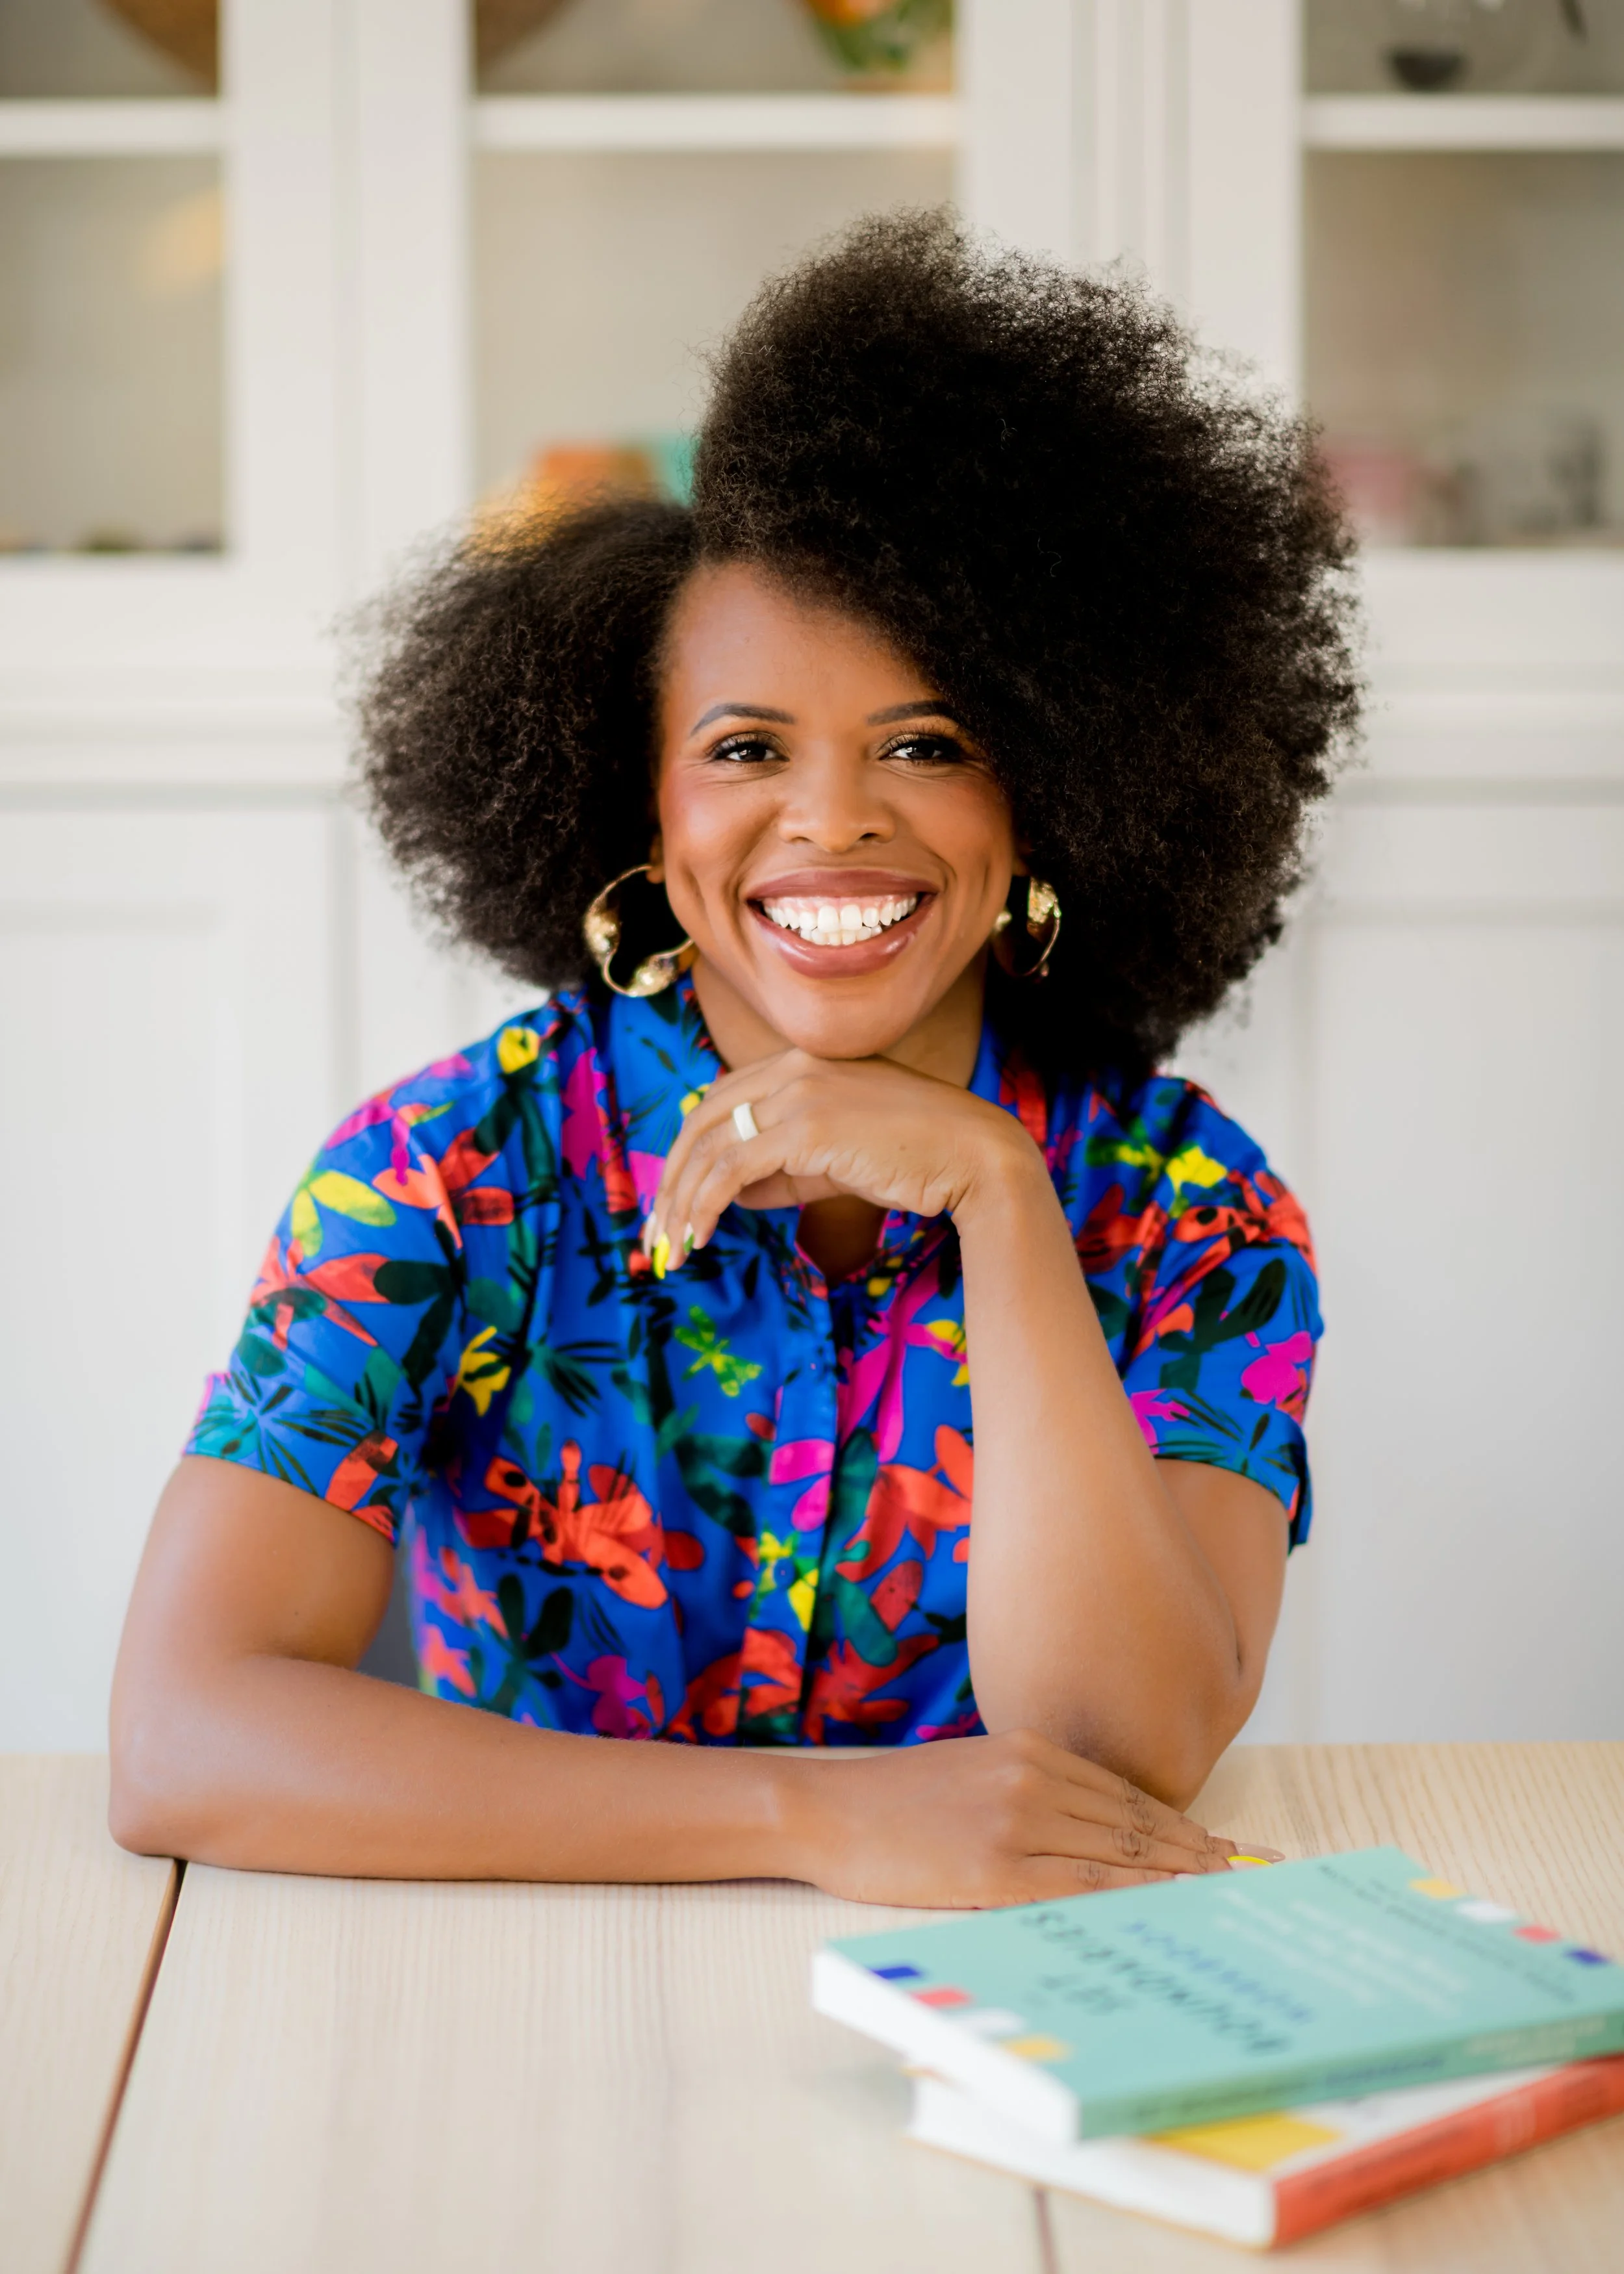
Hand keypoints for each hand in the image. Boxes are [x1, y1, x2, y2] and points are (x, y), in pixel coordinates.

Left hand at [644, 1050, 1034, 1270]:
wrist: (972, 1156)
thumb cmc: (912, 1157)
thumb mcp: (833, 1159)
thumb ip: (781, 1169)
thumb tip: (730, 1195)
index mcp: (799, 1062)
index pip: (719, 1102)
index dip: (688, 1152)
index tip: (674, 1199)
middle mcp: (791, 1066)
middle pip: (701, 1121)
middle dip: (672, 1180)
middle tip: (657, 1232)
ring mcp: (798, 1092)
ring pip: (709, 1147)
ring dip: (681, 1202)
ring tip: (672, 1249)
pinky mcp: (805, 1127)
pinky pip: (731, 1169)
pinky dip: (705, 1205)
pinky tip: (699, 1237)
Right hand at [784, 1728, 1279, 1908]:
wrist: (827, 1812)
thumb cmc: (893, 1802)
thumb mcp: (972, 1773)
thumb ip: (1029, 1786)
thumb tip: (1089, 1823)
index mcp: (1027, 1748)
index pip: (1122, 1791)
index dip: (1176, 1821)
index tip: (1215, 1843)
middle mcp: (1030, 1776)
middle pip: (1132, 1820)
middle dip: (1191, 1849)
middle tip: (1239, 1873)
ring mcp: (1014, 1821)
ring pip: (1116, 1852)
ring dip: (1174, 1875)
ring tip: (1215, 1893)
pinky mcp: (993, 1867)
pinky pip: (1076, 1885)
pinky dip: (1126, 1898)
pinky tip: (1157, 1912)